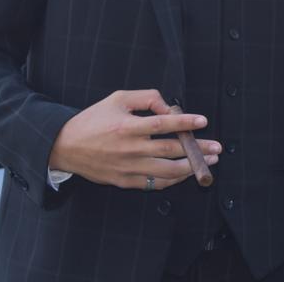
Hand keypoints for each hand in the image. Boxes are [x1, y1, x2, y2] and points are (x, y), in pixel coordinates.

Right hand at [48, 89, 220, 190]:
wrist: (65, 147)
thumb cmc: (93, 120)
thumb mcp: (117, 98)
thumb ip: (146, 98)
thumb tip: (169, 107)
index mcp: (126, 126)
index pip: (162, 124)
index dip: (184, 122)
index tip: (203, 121)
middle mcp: (129, 149)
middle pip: (170, 150)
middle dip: (197, 149)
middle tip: (217, 148)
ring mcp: (128, 168)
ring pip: (167, 171)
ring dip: (191, 167)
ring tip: (209, 162)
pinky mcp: (125, 182)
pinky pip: (155, 184)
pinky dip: (173, 179)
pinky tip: (186, 172)